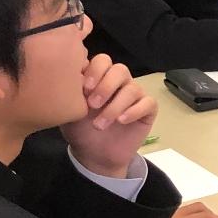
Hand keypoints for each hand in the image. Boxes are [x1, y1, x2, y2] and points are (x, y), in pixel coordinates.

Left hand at [64, 55, 155, 177]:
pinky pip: (148, 103)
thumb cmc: (81, 131)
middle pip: (120, 69)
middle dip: (106, 86)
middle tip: (93, 105)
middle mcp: (119, 83)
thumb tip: (72, 77)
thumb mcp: (70, 111)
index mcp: (100, 78)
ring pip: (132, 88)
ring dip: (115, 106)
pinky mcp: (147, 110)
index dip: (95, 71)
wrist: (94, 156)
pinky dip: (134, 111)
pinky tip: (121, 121)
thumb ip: (71, 93)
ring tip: (100, 125)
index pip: (102, 61)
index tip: (84, 89)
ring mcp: (134, 95)